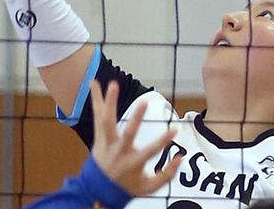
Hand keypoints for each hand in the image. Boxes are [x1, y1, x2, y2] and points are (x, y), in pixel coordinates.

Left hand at [90, 80, 182, 196]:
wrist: (97, 190)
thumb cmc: (126, 187)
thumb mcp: (148, 188)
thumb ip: (166, 175)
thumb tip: (181, 158)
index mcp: (132, 163)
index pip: (151, 151)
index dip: (163, 141)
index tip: (175, 130)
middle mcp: (118, 151)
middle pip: (127, 134)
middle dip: (136, 119)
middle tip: (144, 102)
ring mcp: (107, 143)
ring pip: (107, 121)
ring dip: (110, 102)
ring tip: (113, 84)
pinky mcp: (99, 136)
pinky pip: (97, 116)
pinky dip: (96, 99)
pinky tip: (93, 83)